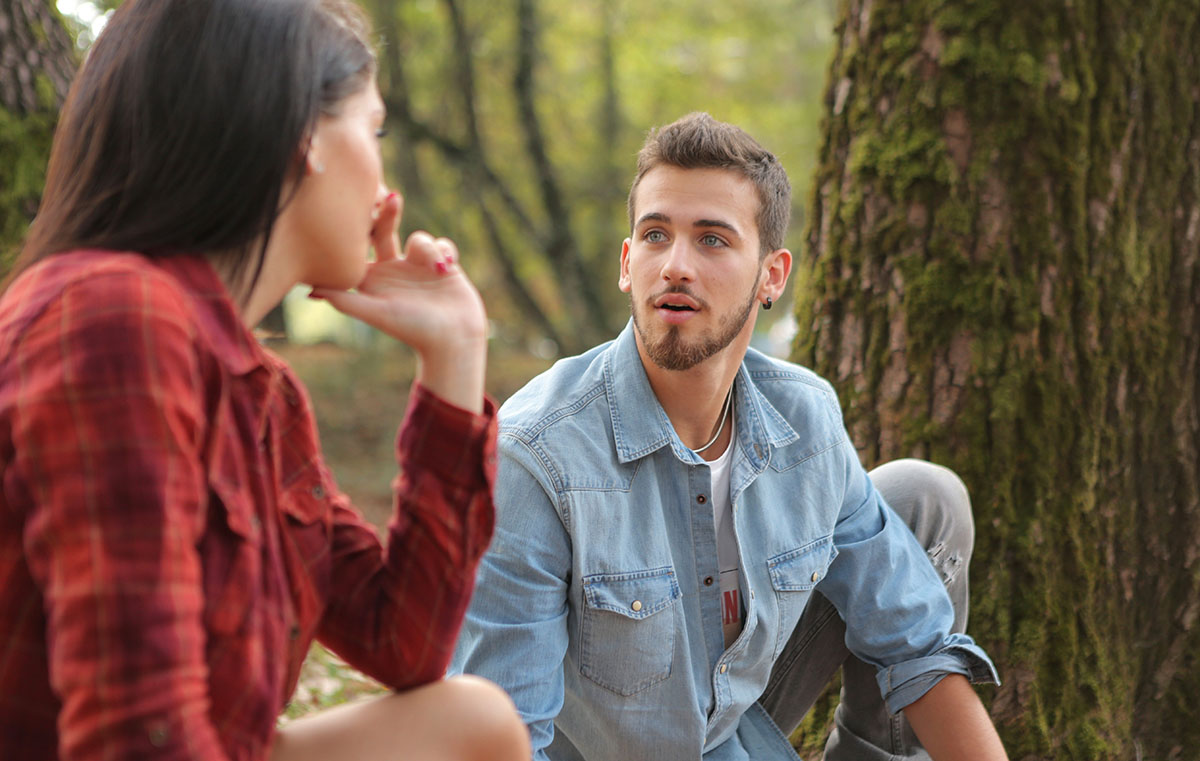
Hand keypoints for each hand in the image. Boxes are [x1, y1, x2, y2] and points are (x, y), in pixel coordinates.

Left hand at [311, 191, 486, 412]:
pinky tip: (449, 267)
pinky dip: (445, 251)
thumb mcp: (377, 313)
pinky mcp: (444, 267)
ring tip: (439, 270)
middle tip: (392, 198)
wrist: (453, 341)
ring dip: (429, 249)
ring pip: (419, 238)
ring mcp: (419, 267)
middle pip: (386, 231)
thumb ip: (345, 300)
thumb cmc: (413, 329)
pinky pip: (441, 244)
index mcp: (373, 279)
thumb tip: (308, 290)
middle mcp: (393, 270)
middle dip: (389, 213)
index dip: (359, 224)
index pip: (360, 244)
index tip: (362, 206)